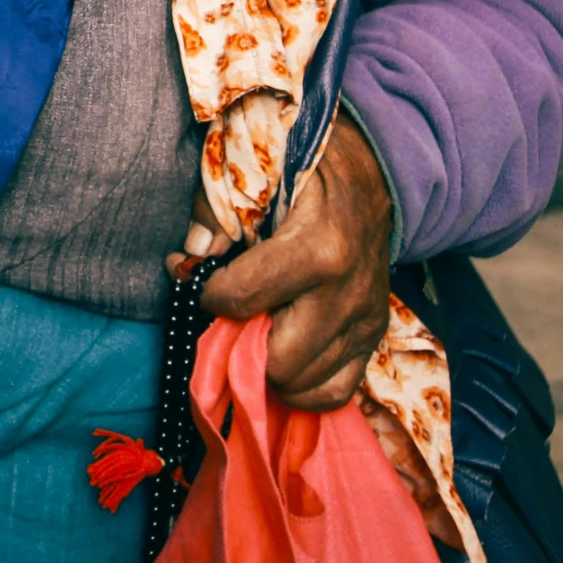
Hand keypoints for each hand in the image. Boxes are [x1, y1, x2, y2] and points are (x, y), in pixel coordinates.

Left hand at [172, 114, 394, 410]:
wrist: (371, 175)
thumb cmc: (302, 171)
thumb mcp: (253, 171)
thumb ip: (212, 210)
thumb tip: (188, 258)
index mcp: (316, 249)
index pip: (242, 299)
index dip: (208, 295)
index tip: (202, 281)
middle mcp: (346, 294)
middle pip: (279, 361)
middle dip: (243, 344)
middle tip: (231, 317)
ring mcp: (364, 320)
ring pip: (307, 386)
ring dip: (270, 370)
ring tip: (255, 334)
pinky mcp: (374, 336)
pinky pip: (336, 391)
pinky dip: (302, 386)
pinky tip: (282, 357)